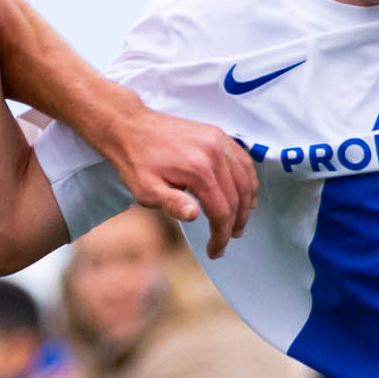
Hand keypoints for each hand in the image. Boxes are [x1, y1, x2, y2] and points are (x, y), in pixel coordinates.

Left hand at [86, 97, 258, 257]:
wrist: (130, 127)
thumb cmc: (136, 161)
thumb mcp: (146, 190)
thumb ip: (172, 204)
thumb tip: (195, 216)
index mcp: (198, 168)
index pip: (221, 210)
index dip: (221, 235)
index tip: (215, 251)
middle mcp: (214, 152)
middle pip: (237, 196)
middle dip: (235, 223)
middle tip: (227, 240)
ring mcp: (219, 140)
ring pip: (245, 179)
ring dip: (246, 204)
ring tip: (238, 223)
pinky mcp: (218, 134)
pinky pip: (243, 160)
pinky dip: (248, 181)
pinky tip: (244, 195)